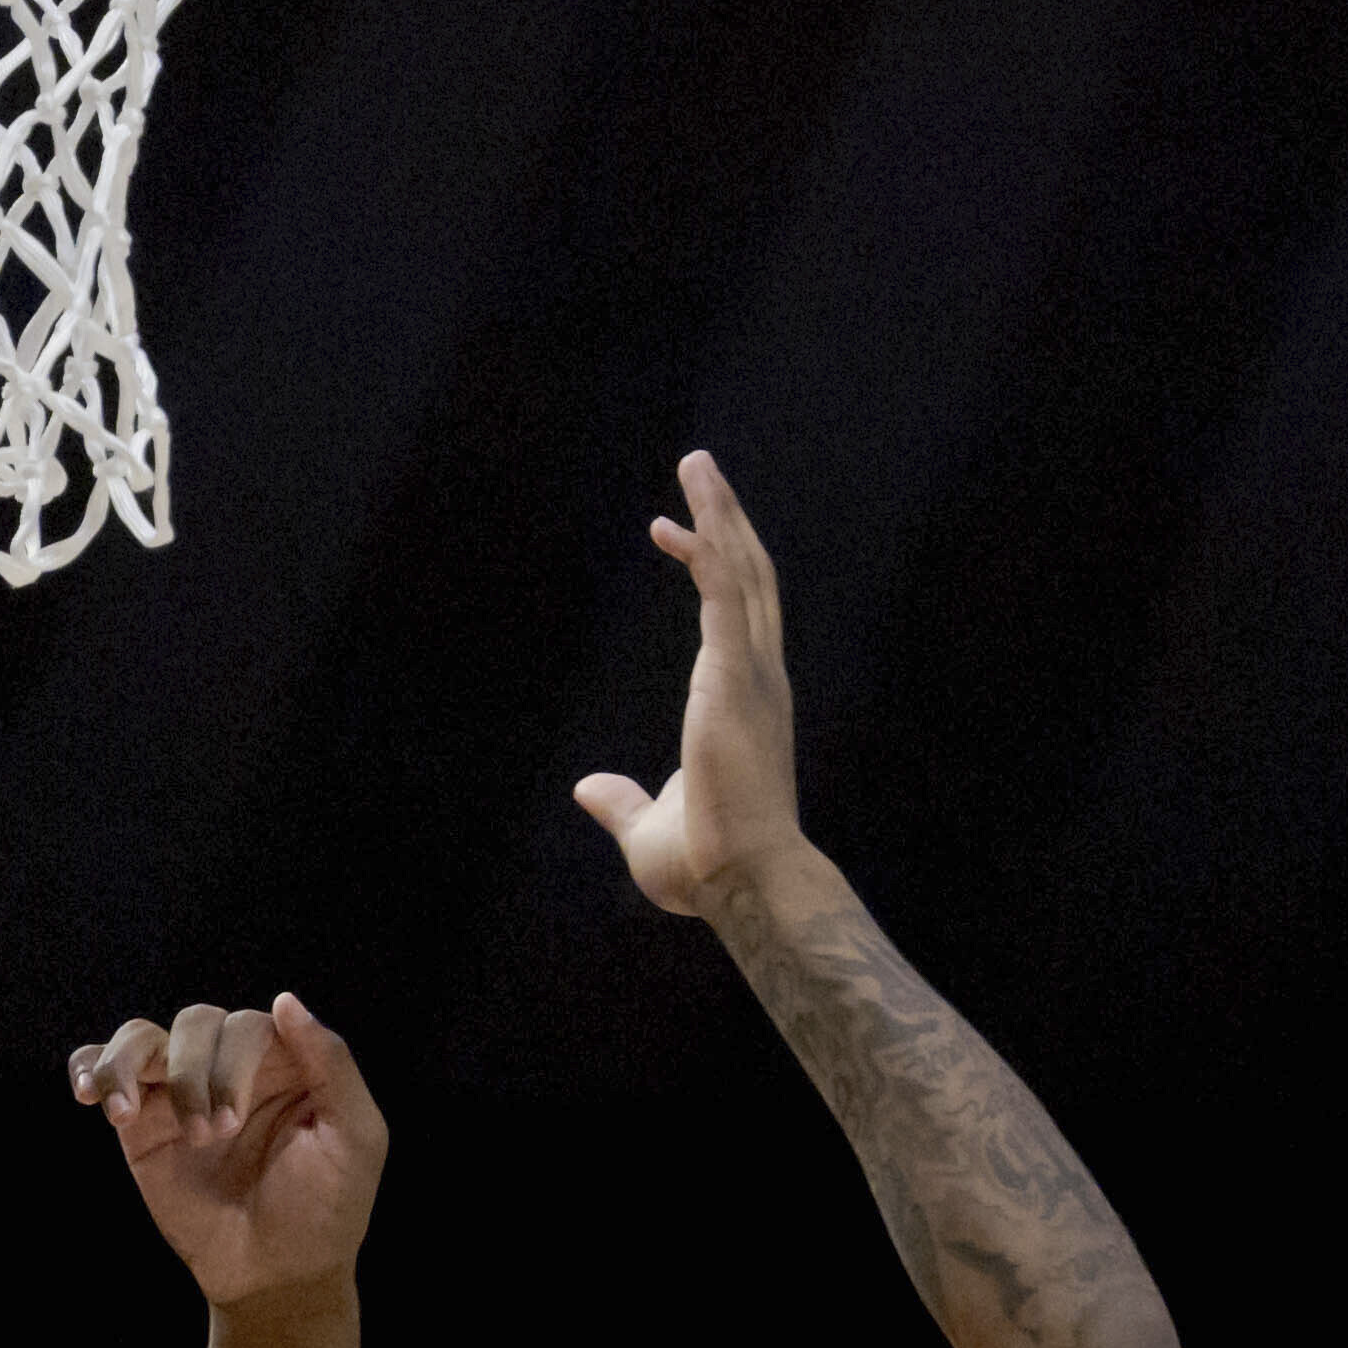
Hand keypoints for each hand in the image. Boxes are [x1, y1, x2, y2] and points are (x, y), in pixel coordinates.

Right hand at [62, 995, 388, 1304]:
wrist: (277, 1275)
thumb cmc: (328, 1208)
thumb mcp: (355, 1136)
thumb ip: (332, 1063)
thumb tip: (285, 999)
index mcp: (284, 1061)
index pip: (246, 1026)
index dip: (230, 1065)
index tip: (230, 1126)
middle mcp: (229, 1067)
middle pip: (193, 1024)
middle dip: (191, 1076)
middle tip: (208, 1138)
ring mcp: (180, 1094)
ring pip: (140, 1038)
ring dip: (127, 1065)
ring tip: (124, 1112)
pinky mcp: (140, 1127)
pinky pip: (102, 1072)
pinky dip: (88, 1067)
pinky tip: (89, 1094)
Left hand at [566, 450, 807, 920]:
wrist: (744, 883)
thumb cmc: (708, 866)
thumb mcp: (647, 830)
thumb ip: (623, 801)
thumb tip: (588, 789)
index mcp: (746, 704)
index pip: (737, 618)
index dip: (713, 567)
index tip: (669, 532)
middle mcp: (759, 678)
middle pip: (750, 578)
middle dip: (727, 520)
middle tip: (701, 471)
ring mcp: (751, 675)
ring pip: (741, 572)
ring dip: (719, 515)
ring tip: (696, 464)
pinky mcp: (733, 678)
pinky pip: (724, 597)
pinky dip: (707, 552)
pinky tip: (677, 522)